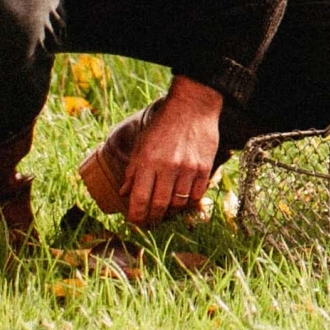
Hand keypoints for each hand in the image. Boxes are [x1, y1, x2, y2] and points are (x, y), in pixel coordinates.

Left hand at [124, 79, 224, 223]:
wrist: (193, 107)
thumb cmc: (163, 125)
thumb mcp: (141, 144)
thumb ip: (133, 170)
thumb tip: (124, 193)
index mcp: (148, 162)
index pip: (139, 200)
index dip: (136, 216)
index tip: (134, 221)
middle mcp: (168, 168)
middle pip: (159, 206)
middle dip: (152, 218)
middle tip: (150, 221)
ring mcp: (189, 169)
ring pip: (179, 203)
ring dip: (171, 211)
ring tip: (166, 211)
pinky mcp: (205, 167)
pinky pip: (196, 195)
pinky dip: (189, 201)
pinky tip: (183, 199)